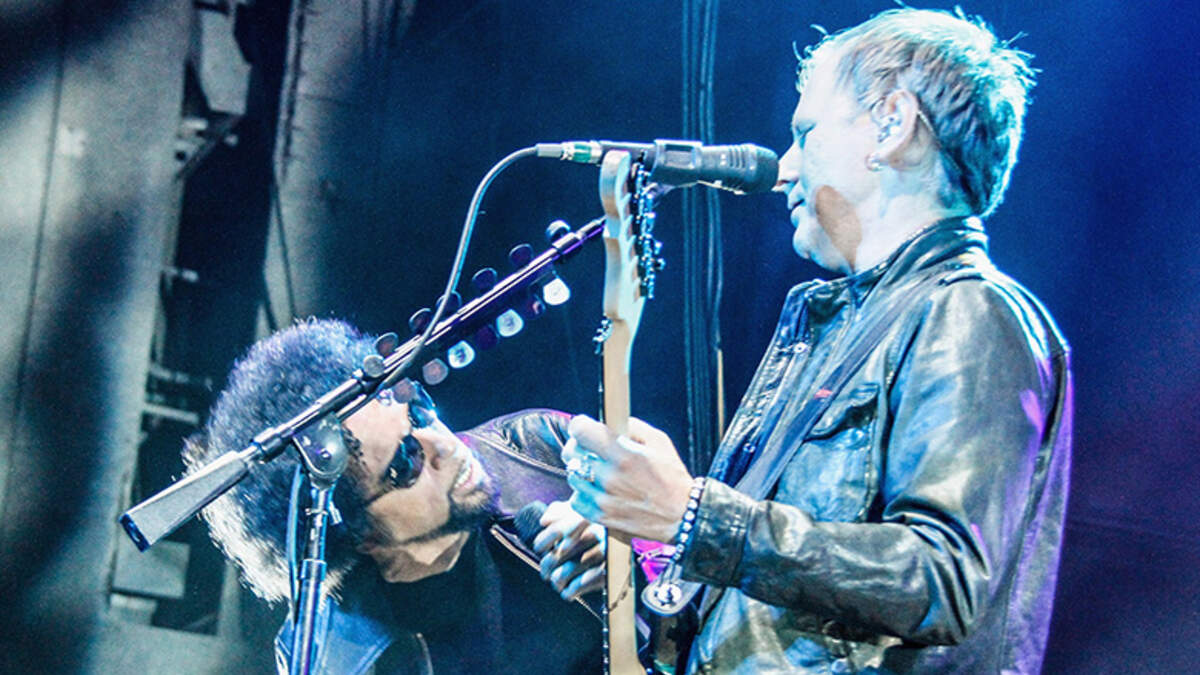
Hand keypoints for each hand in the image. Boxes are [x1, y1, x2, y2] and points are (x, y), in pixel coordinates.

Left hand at [532, 500, 604, 600]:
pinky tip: (567, 591)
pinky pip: (580, 585)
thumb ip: (561, 511)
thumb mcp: (583, 510)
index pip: (556, 530)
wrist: (631, 539)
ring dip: (556, 580)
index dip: (543, 541)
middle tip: (546, 571)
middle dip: (546, 565)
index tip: (539, 548)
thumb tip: (544, 521)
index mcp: (586, 517)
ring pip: (565, 572)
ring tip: (556, 581)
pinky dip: (570, 591)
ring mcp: (601, 553)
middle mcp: (594, 534)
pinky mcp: (608, 571)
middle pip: (558, 554)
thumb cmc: (600, 524)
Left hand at [562, 415, 693, 542]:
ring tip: (597, 472)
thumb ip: (632, 426)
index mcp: (624, 455)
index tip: (584, 428)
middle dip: (578, 446)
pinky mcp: (601, 517)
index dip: (579, 426)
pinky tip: (596, 490)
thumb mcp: (660, 442)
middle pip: (571, 452)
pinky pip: (576, 499)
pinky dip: (582, 493)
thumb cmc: (672, 478)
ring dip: (581, 470)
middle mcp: (610, 477)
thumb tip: (610, 421)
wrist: (682, 516)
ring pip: (572, 475)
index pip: (581, 431)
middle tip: (589, 448)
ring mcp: (603, 499)